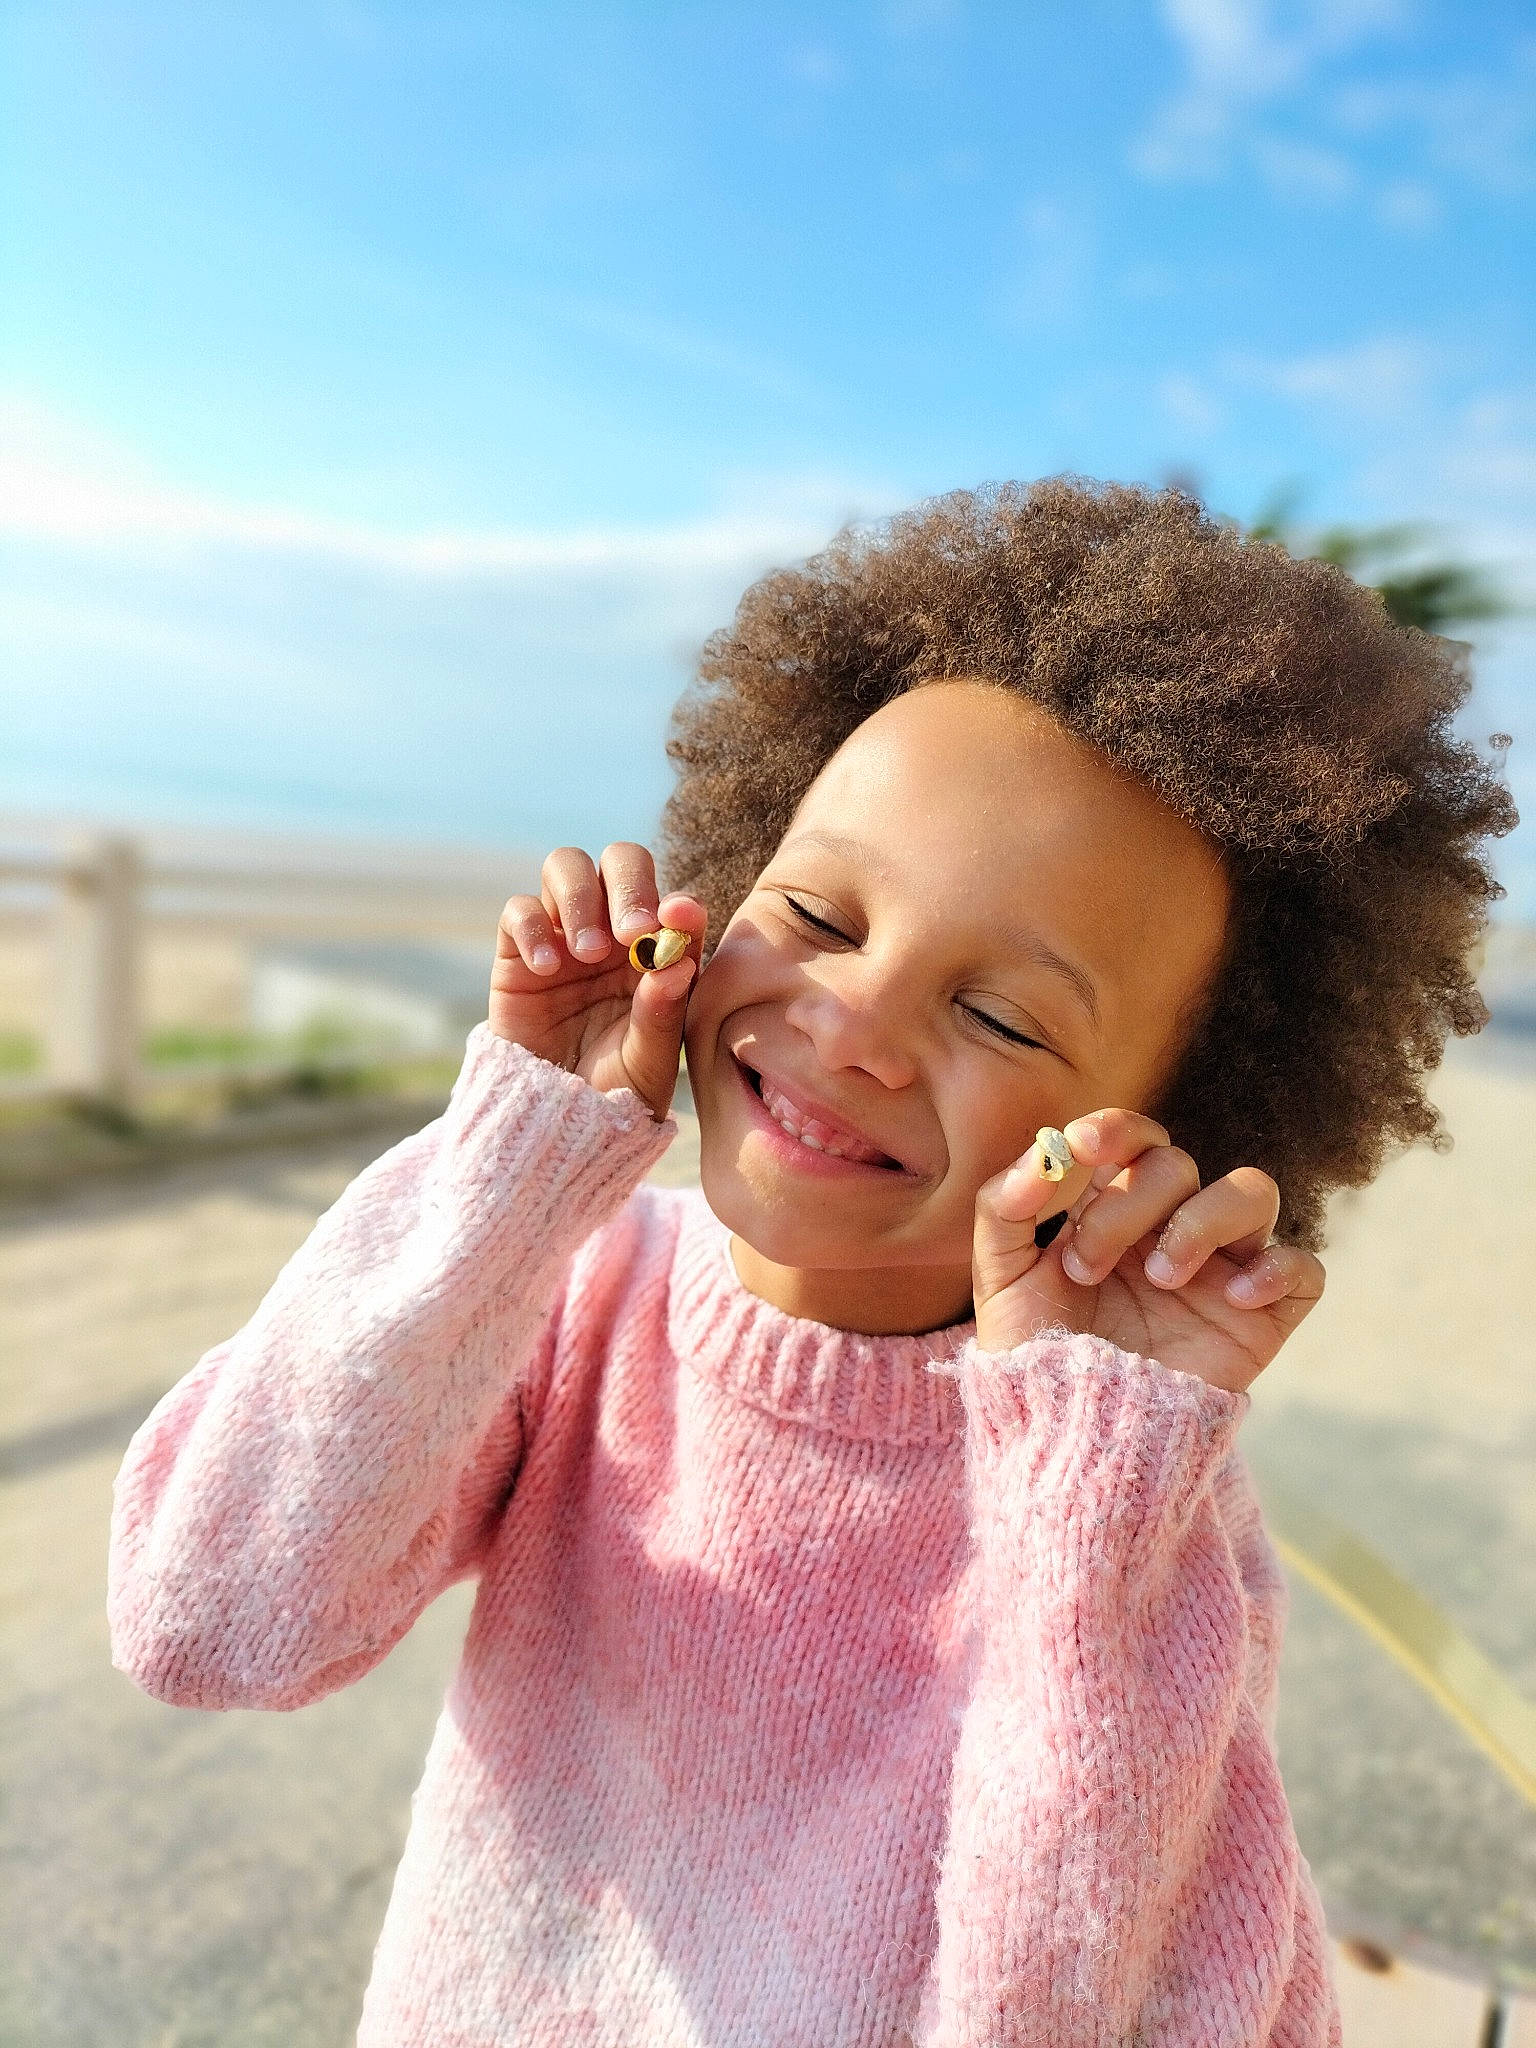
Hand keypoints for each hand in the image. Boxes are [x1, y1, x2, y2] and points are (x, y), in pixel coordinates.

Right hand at [488, 842, 706, 1122]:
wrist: (554, 1123)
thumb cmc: (615, 1091)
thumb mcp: (648, 1062)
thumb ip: (662, 1014)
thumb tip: (676, 962)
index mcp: (659, 951)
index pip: (674, 904)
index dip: (678, 905)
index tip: (676, 920)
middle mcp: (614, 931)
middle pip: (620, 861)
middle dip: (628, 885)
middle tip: (631, 931)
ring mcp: (564, 933)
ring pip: (566, 866)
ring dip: (580, 897)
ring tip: (587, 954)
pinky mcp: (517, 950)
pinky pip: (519, 910)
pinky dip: (532, 927)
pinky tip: (547, 969)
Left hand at [971, 1110, 1324, 1394]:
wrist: (1073, 1435)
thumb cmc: (1038, 1354)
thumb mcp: (1001, 1280)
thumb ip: (1004, 1208)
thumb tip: (1042, 1152)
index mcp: (1115, 1208)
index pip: (1135, 1138)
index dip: (1118, 1127)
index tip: (1084, 1145)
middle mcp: (1172, 1227)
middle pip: (1177, 1164)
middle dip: (1126, 1206)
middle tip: (1086, 1269)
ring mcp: (1221, 1268)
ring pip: (1253, 1191)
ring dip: (1201, 1221)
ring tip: (1160, 1277)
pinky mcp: (1261, 1317)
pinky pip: (1304, 1268)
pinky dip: (1278, 1269)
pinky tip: (1234, 1298)